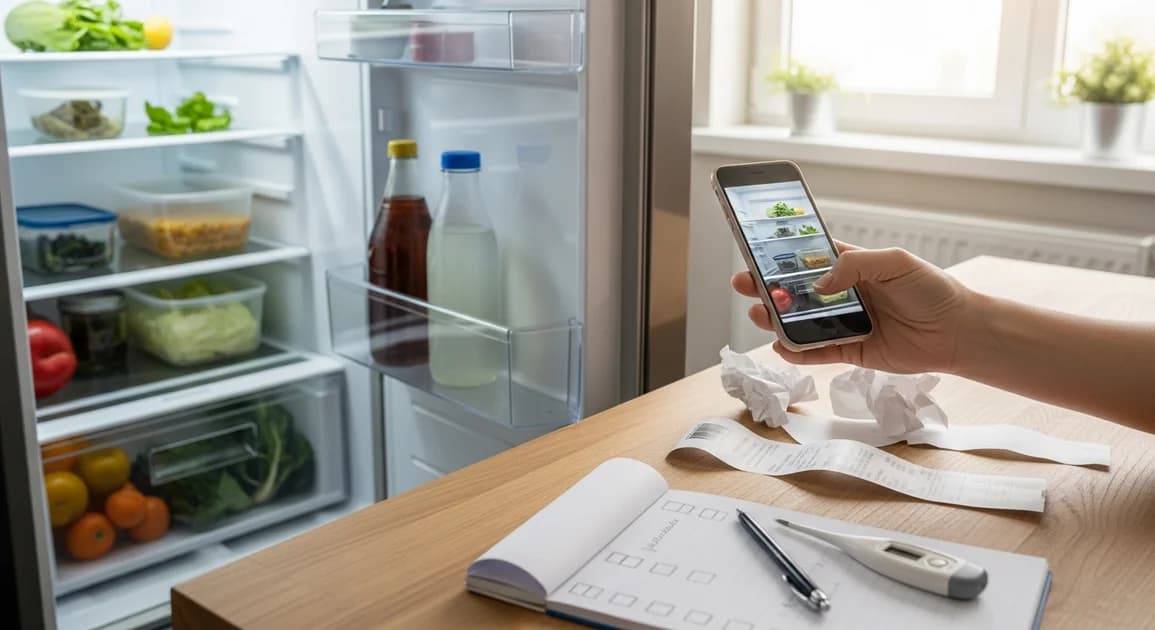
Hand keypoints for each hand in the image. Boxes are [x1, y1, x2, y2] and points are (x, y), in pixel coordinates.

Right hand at [731, 244, 976, 373]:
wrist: (958, 331)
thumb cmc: (932, 290)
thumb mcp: (895, 261)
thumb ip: (855, 265)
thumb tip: (819, 283)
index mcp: (852, 267)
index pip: (809, 258)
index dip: (782, 256)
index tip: (756, 252)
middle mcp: (844, 295)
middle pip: (796, 291)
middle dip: (767, 287)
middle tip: (743, 283)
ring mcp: (845, 324)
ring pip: (801, 323)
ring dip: (777, 319)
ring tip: (759, 315)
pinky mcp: (852, 352)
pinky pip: (817, 353)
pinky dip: (797, 352)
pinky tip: (781, 347)